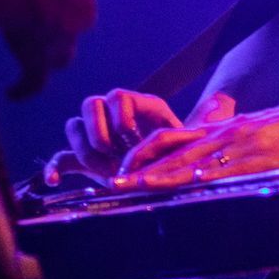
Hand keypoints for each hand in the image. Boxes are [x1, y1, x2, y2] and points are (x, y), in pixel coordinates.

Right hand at [0, 0, 98, 98]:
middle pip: (76, 19)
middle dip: (60, 25)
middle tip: (36, 30)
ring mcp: (65, 29)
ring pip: (61, 50)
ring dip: (45, 55)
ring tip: (29, 61)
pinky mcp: (43, 54)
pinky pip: (38, 76)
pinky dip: (25, 85)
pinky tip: (14, 91)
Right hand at [61, 88, 234, 184]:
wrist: (170, 174)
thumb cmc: (183, 152)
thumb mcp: (196, 135)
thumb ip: (208, 117)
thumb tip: (223, 101)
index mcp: (137, 106)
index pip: (117, 96)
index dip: (121, 116)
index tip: (132, 137)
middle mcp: (113, 117)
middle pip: (89, 105)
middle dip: (99, 130)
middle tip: (112, 152)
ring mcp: (97, 138)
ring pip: (73, 128)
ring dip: (84, 147)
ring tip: (101, 168)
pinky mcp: (85, 162)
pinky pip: (62, 159)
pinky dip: (56, 168)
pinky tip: (56, 182)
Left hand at [119, 92, 278, 189]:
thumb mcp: (258, 132)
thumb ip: (234, 145)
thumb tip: (216, 167)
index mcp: (222, 130)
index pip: (172, 139)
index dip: (144, 155)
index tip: (123, 171)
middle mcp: (224, 135)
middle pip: (171, 151)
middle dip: (139, 170)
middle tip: (112, 185)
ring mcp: (240, 145)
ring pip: (190, 161)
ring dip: (159, 177)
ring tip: (133, 189)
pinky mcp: (260, 158)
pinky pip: (225, 169)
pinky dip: (201, 180)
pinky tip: (185, 188)